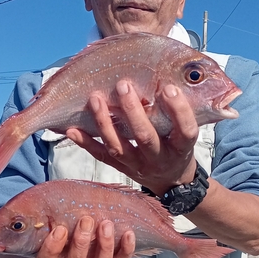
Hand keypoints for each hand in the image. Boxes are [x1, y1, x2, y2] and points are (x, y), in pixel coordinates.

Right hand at [33, 216, 134, 257]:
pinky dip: (126, 250)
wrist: (73, 232)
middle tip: (85, 220)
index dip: (52, 249)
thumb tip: (30, 207)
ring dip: (104, 247)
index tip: (60, 228)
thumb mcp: (44, 219)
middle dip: (81, 244)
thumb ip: (39, 215)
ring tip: (106, 224)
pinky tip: (128, 233)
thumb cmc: (56, 223)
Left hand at [66, 81, 198, 196]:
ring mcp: (138, 165)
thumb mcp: (186, 132)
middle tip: (123, 85)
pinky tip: (72, 129)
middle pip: (145, 137)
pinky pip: (101, 156)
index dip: (178, 111)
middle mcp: (159, 158)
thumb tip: (172, 75)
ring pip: (118, 147)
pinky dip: (85, 143)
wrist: (171, 181)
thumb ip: (178, 111)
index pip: (185, 130)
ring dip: (104, 123)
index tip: (169, 89)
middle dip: (132, 111)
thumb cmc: (178, 146)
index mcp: (181, 147)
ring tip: (95, 99)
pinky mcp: (121, 168)